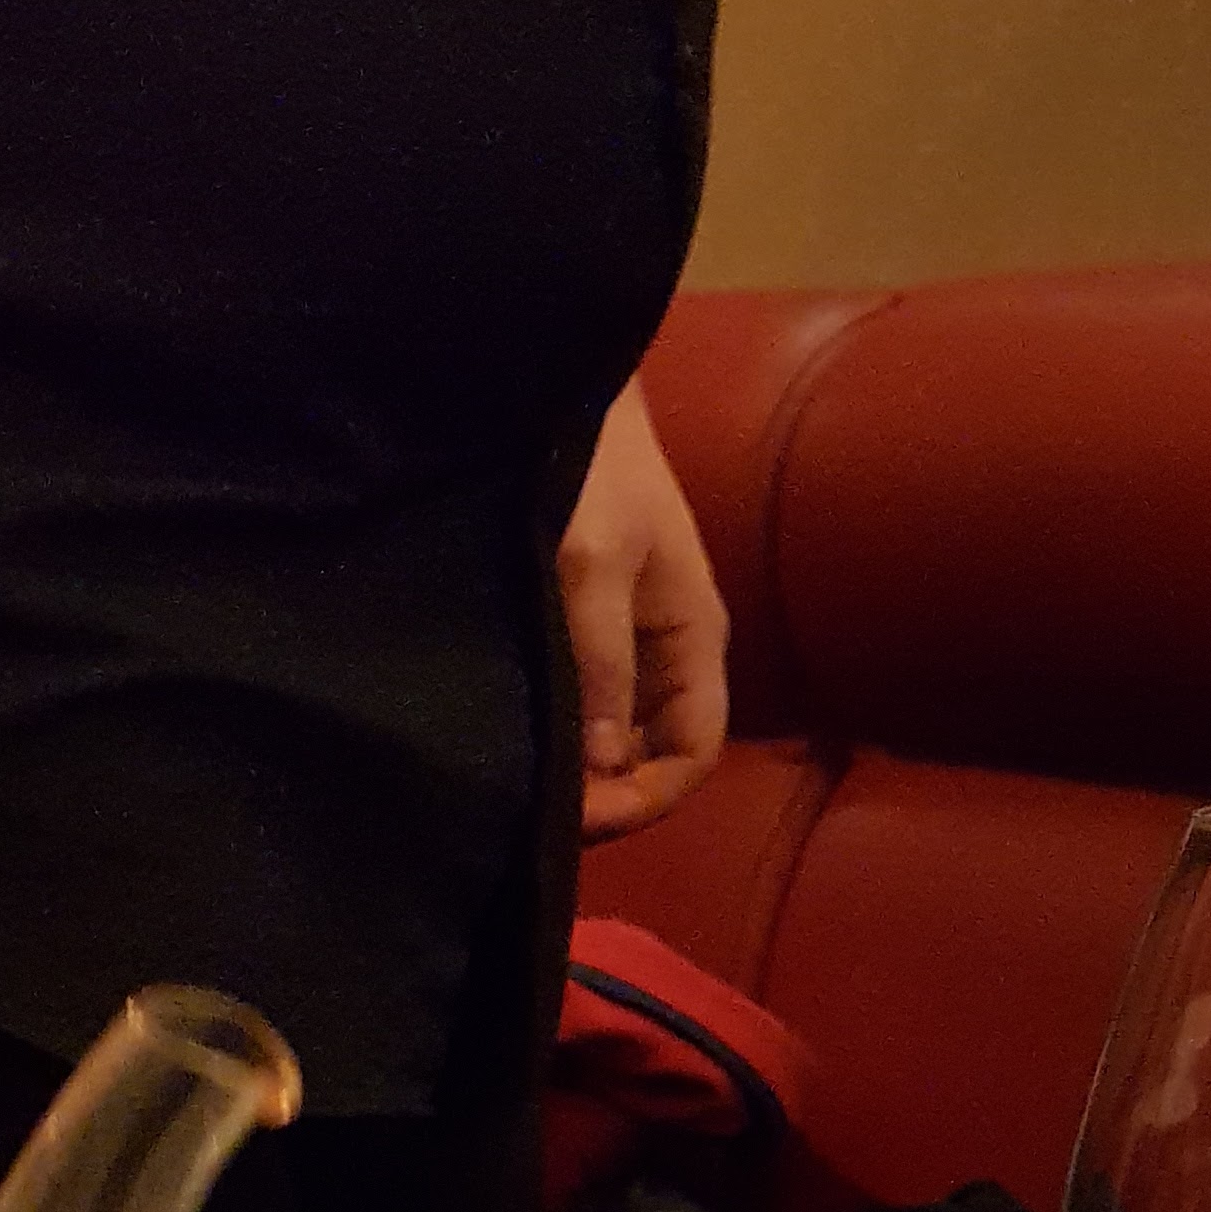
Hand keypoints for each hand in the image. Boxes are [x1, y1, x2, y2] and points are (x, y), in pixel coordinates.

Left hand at [558, 384, 730, 841]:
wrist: (551, 392)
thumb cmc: (586, 466)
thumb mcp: (590, 564)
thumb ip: (598, 663)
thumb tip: (598, 765)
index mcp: (693, 640)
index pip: (694, 755)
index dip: (644, 800)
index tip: (578, 818)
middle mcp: (669, 656)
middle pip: (653, 761)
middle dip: (604, 797)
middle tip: (532, 813)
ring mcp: (629, 646)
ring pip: (615, 743)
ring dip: (576, 773)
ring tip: (518, 785)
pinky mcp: (587, 634)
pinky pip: (583, 709)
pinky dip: (556, 738)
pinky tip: (515, 743)